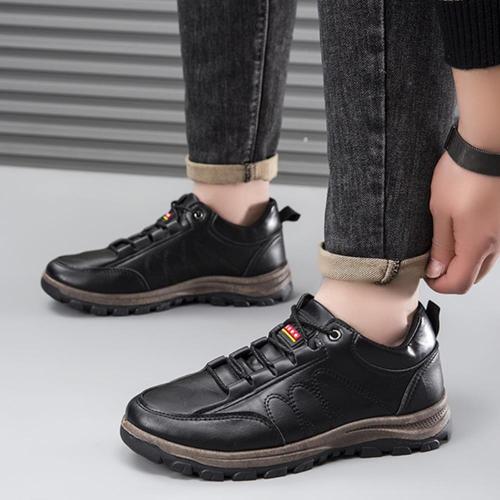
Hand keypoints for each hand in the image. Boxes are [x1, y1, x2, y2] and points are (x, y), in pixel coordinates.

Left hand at [425, 151, 499, 293]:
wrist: (488, 147)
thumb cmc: (462, 175)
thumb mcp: (440, 212)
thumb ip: (440, 245)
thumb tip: (437, 271)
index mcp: (477, 245)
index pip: (459, 284)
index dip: (439, 285)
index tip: (425, 274)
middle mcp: (496, 243)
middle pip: (474, 277)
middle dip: (451, 275)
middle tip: (432, 260)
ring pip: (484, 262)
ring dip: (464, 261)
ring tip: (444, 244)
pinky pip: (492, 245)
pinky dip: (475, 248)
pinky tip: (460, 231)